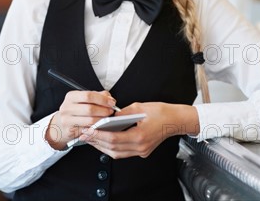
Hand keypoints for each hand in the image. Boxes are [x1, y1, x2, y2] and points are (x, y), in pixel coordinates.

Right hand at [45, 90, 116, 149]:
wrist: (60, 125)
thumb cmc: (76, 111)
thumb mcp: (84, 100)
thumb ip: (98, 96)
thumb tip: (109, 98)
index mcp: (71, 96)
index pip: (88, 95)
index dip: (102, 99)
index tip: (112, 102)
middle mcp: (67, 107)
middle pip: (90, 109)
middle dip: (104, 110)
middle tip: (111, 111)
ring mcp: (67, 120)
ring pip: (89, 121)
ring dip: (102, 120)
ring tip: (107, 119)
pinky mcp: (70, 131)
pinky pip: (87, 130)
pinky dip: (96, 128)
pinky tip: (100, 126)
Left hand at [78, 102, 198, 158]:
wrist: (175, 120)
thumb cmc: (160, 112)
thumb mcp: (139, 107)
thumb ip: (121, 113)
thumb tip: (107, 117)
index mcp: (140, 136)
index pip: (114, 138)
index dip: (99, 135)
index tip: (88, 131)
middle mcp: (141, 146)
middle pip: (113, 149)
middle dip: (96, 142)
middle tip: (84, 135)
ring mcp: (142, 151)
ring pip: (117, 153)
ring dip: (102, 147)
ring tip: (90, 139)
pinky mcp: (142, 151)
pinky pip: (123, 153)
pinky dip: (111, 148)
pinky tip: (103, 141)